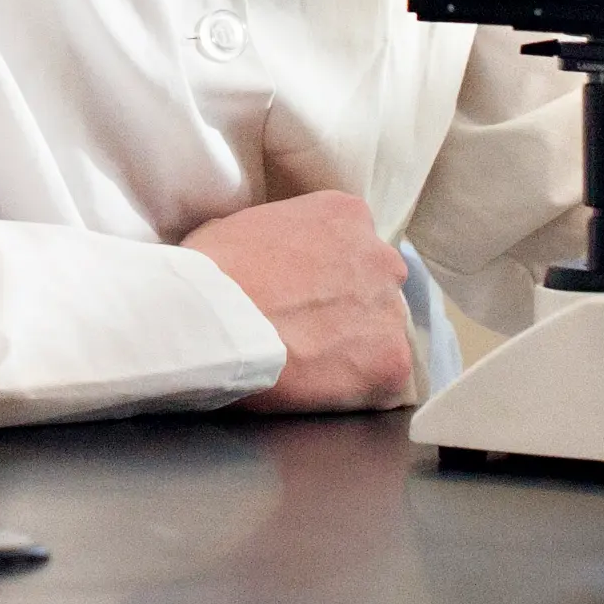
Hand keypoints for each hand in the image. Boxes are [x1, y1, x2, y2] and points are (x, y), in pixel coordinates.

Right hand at [184, 190, 417, 412]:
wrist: (212, 322)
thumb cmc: (212, 270)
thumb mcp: (243, 225)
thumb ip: (278, 238)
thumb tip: (271, 258)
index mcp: (346, 214)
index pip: (350, 244)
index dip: (324, 272)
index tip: (300, 291)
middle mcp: (380, 256)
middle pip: (373, 286)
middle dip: (346, 307)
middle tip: (306, 328)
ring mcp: (391, 310)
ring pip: (379, 333)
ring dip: (352, 347)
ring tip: (309, 363)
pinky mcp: (392, 361)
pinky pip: (382, 378)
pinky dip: (356, 386)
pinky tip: (320, 388)